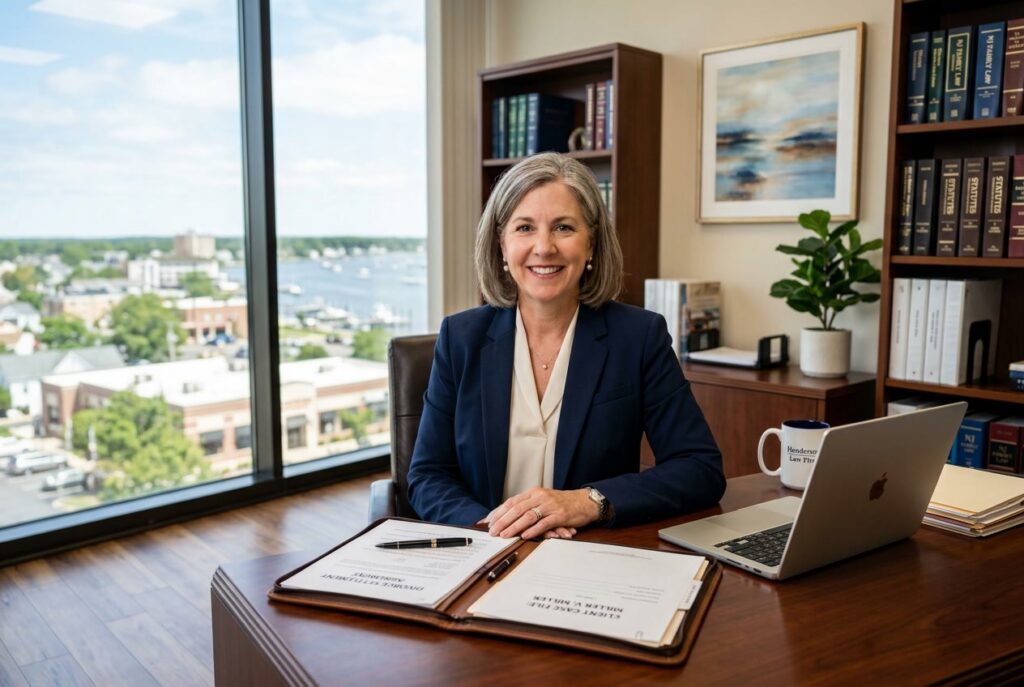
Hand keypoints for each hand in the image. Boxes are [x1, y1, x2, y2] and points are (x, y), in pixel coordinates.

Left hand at [486, 487, 600, 538]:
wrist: (584, 502)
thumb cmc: (561, 503)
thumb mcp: (542, 500)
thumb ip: (527, 506)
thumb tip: (507, 517)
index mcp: (533, 492)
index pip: (511, 502)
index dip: (499, 512)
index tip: (488, 522)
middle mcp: (540, 496)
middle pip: (517, 509)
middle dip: (502, 521)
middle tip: (492, 531)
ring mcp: (550, 505)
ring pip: (528, 516)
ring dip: (514, 526)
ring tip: (504, 535)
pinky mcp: (560, 515)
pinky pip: (544, 523)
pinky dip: (533, 530)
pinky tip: (524, 536)